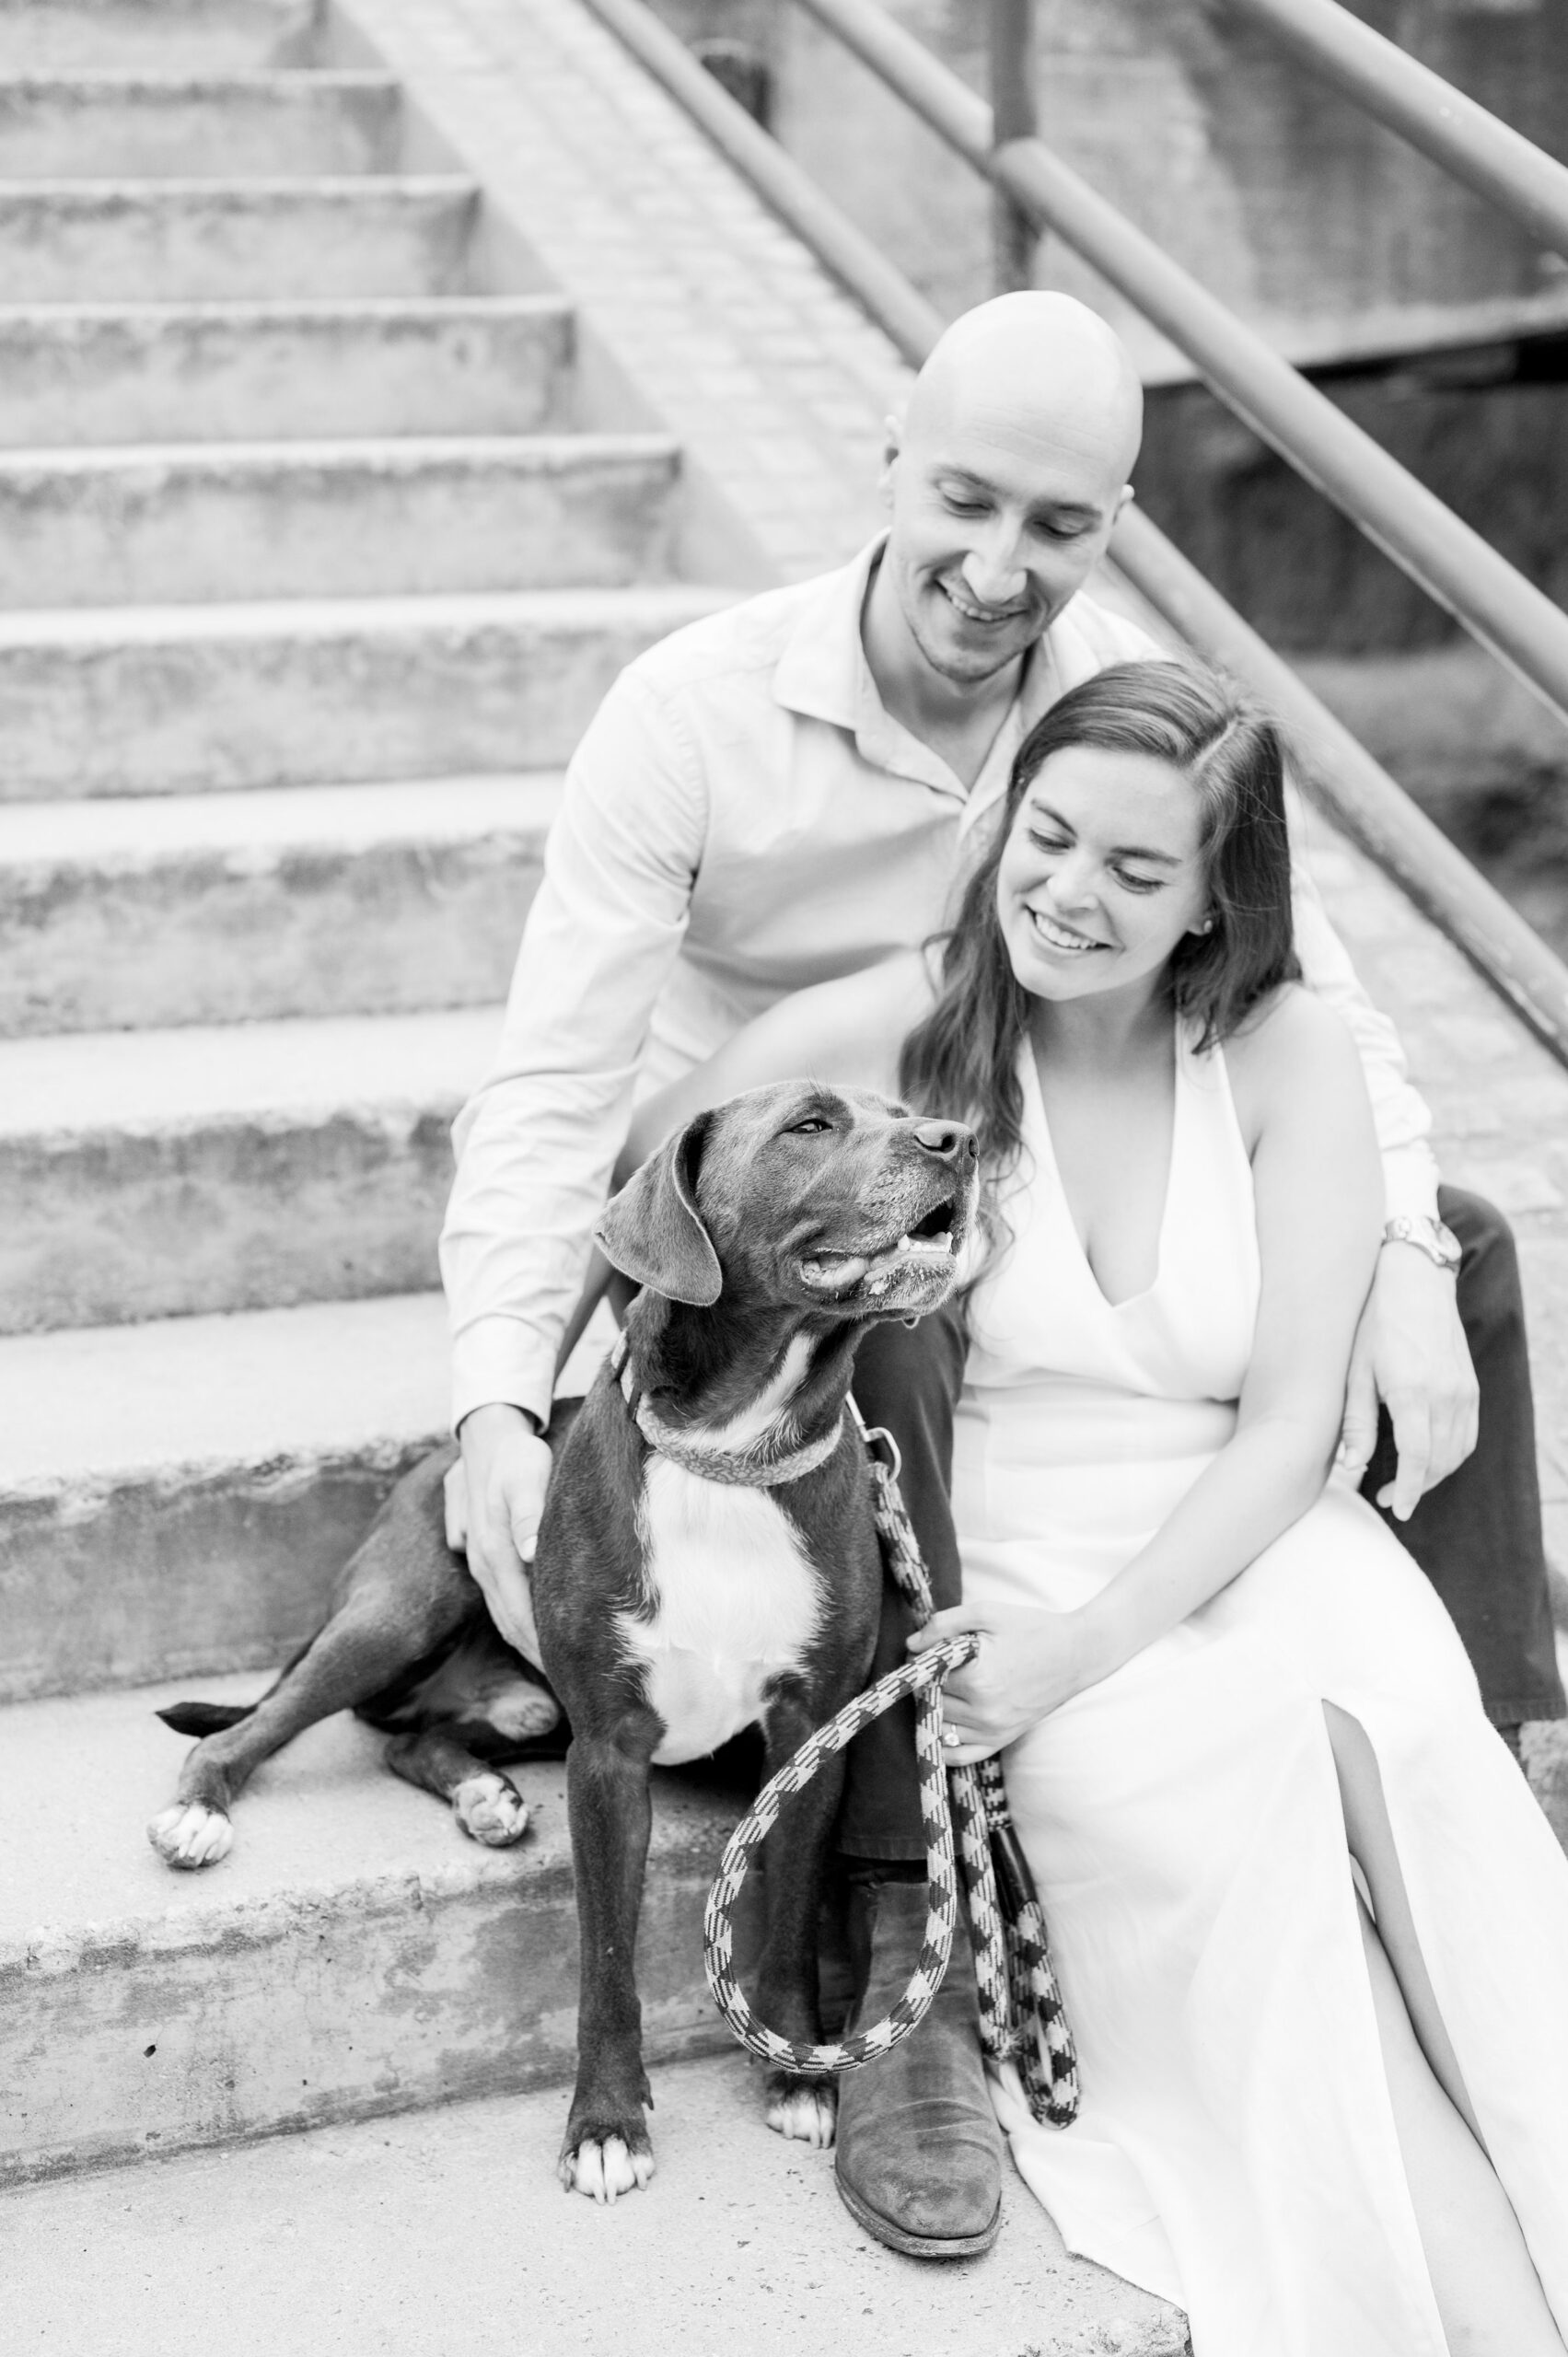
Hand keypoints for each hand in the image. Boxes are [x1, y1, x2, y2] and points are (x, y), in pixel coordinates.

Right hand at [456, 1403, 551, 1663]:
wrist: (486, 1433)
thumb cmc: (514, 1456)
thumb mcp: (524, 1476)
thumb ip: (526, 1514)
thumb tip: (530, 1554)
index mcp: (495, 1554)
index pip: (519, 1617)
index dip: (542, 1650)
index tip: (569, 1676)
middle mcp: (483, 1563)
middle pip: (510, 1623)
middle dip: (538, 1655)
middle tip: (572, 1685)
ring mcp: (478, 1559)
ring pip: (503, 1613)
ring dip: (526, 1641)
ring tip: (557, 1668)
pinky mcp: (480, 1552)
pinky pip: (500, 1596)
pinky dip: (517, 1619)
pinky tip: (536, 1629)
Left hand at [907, 1603, 1090, 1763]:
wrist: (1077, 1654)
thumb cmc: (1031, 1628)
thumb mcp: (986, 1613)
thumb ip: (944, 1625)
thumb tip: (911, 1645)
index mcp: (978, 1680)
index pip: (926, 1676)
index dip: (922, 1659)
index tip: (927, 1647)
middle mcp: (984, 1712)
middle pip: (930, 1702)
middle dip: (926, 1683)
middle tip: (937, 1665)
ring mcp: (994, 1731)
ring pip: (940, 1727)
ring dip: (934, 1708)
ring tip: (946, 1686)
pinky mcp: (1002, 1740)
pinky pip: (960, 1755)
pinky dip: (944, 1743)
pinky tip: (944, 1723)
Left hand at [1338, 1242, 1477, 1520]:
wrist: (1414, 1282)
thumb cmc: (1374, 1323)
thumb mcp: (1355, 1370)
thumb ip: (1356, 1421)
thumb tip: (1351, 1466)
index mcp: (1413, 1392)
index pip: (1418, 1458)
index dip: (1410, 1490)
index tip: (1398, 1510)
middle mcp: (1446, 1394)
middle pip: (1440, 1460)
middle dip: (1419, 1487)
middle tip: (1390, 1498)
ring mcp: (1463, 1390)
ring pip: (1458, 1450)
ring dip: (1436, 1474)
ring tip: (1408, 1482)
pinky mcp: (1470, 1385)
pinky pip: (1468, 1433)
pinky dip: (1452, 1453)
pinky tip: (1430, 1458)